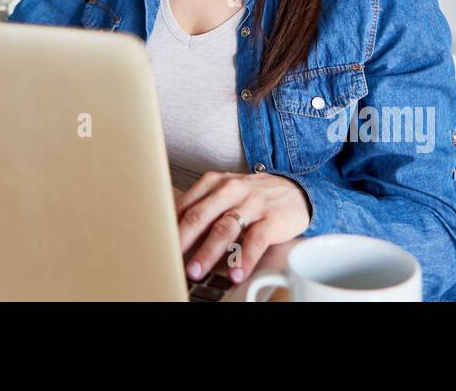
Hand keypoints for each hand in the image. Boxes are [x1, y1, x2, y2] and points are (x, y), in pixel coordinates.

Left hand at [175, 171, 311, 283]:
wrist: (296, 190)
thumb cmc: (252, 196)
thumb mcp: (225, 193)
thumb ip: (202, 208)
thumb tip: (173, 234)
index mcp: (214, 183)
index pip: (186, 205)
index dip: (170, 227)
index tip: (158, 245)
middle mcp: (231, 189)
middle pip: (200, 216)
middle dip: (183, 240)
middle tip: (171, 259)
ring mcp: (252, 203)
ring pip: (225, 228)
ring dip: (208, 252)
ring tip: (197, 271)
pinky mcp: (272, 218)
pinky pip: (255, 240)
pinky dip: (244, 259)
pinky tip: (236, 273)